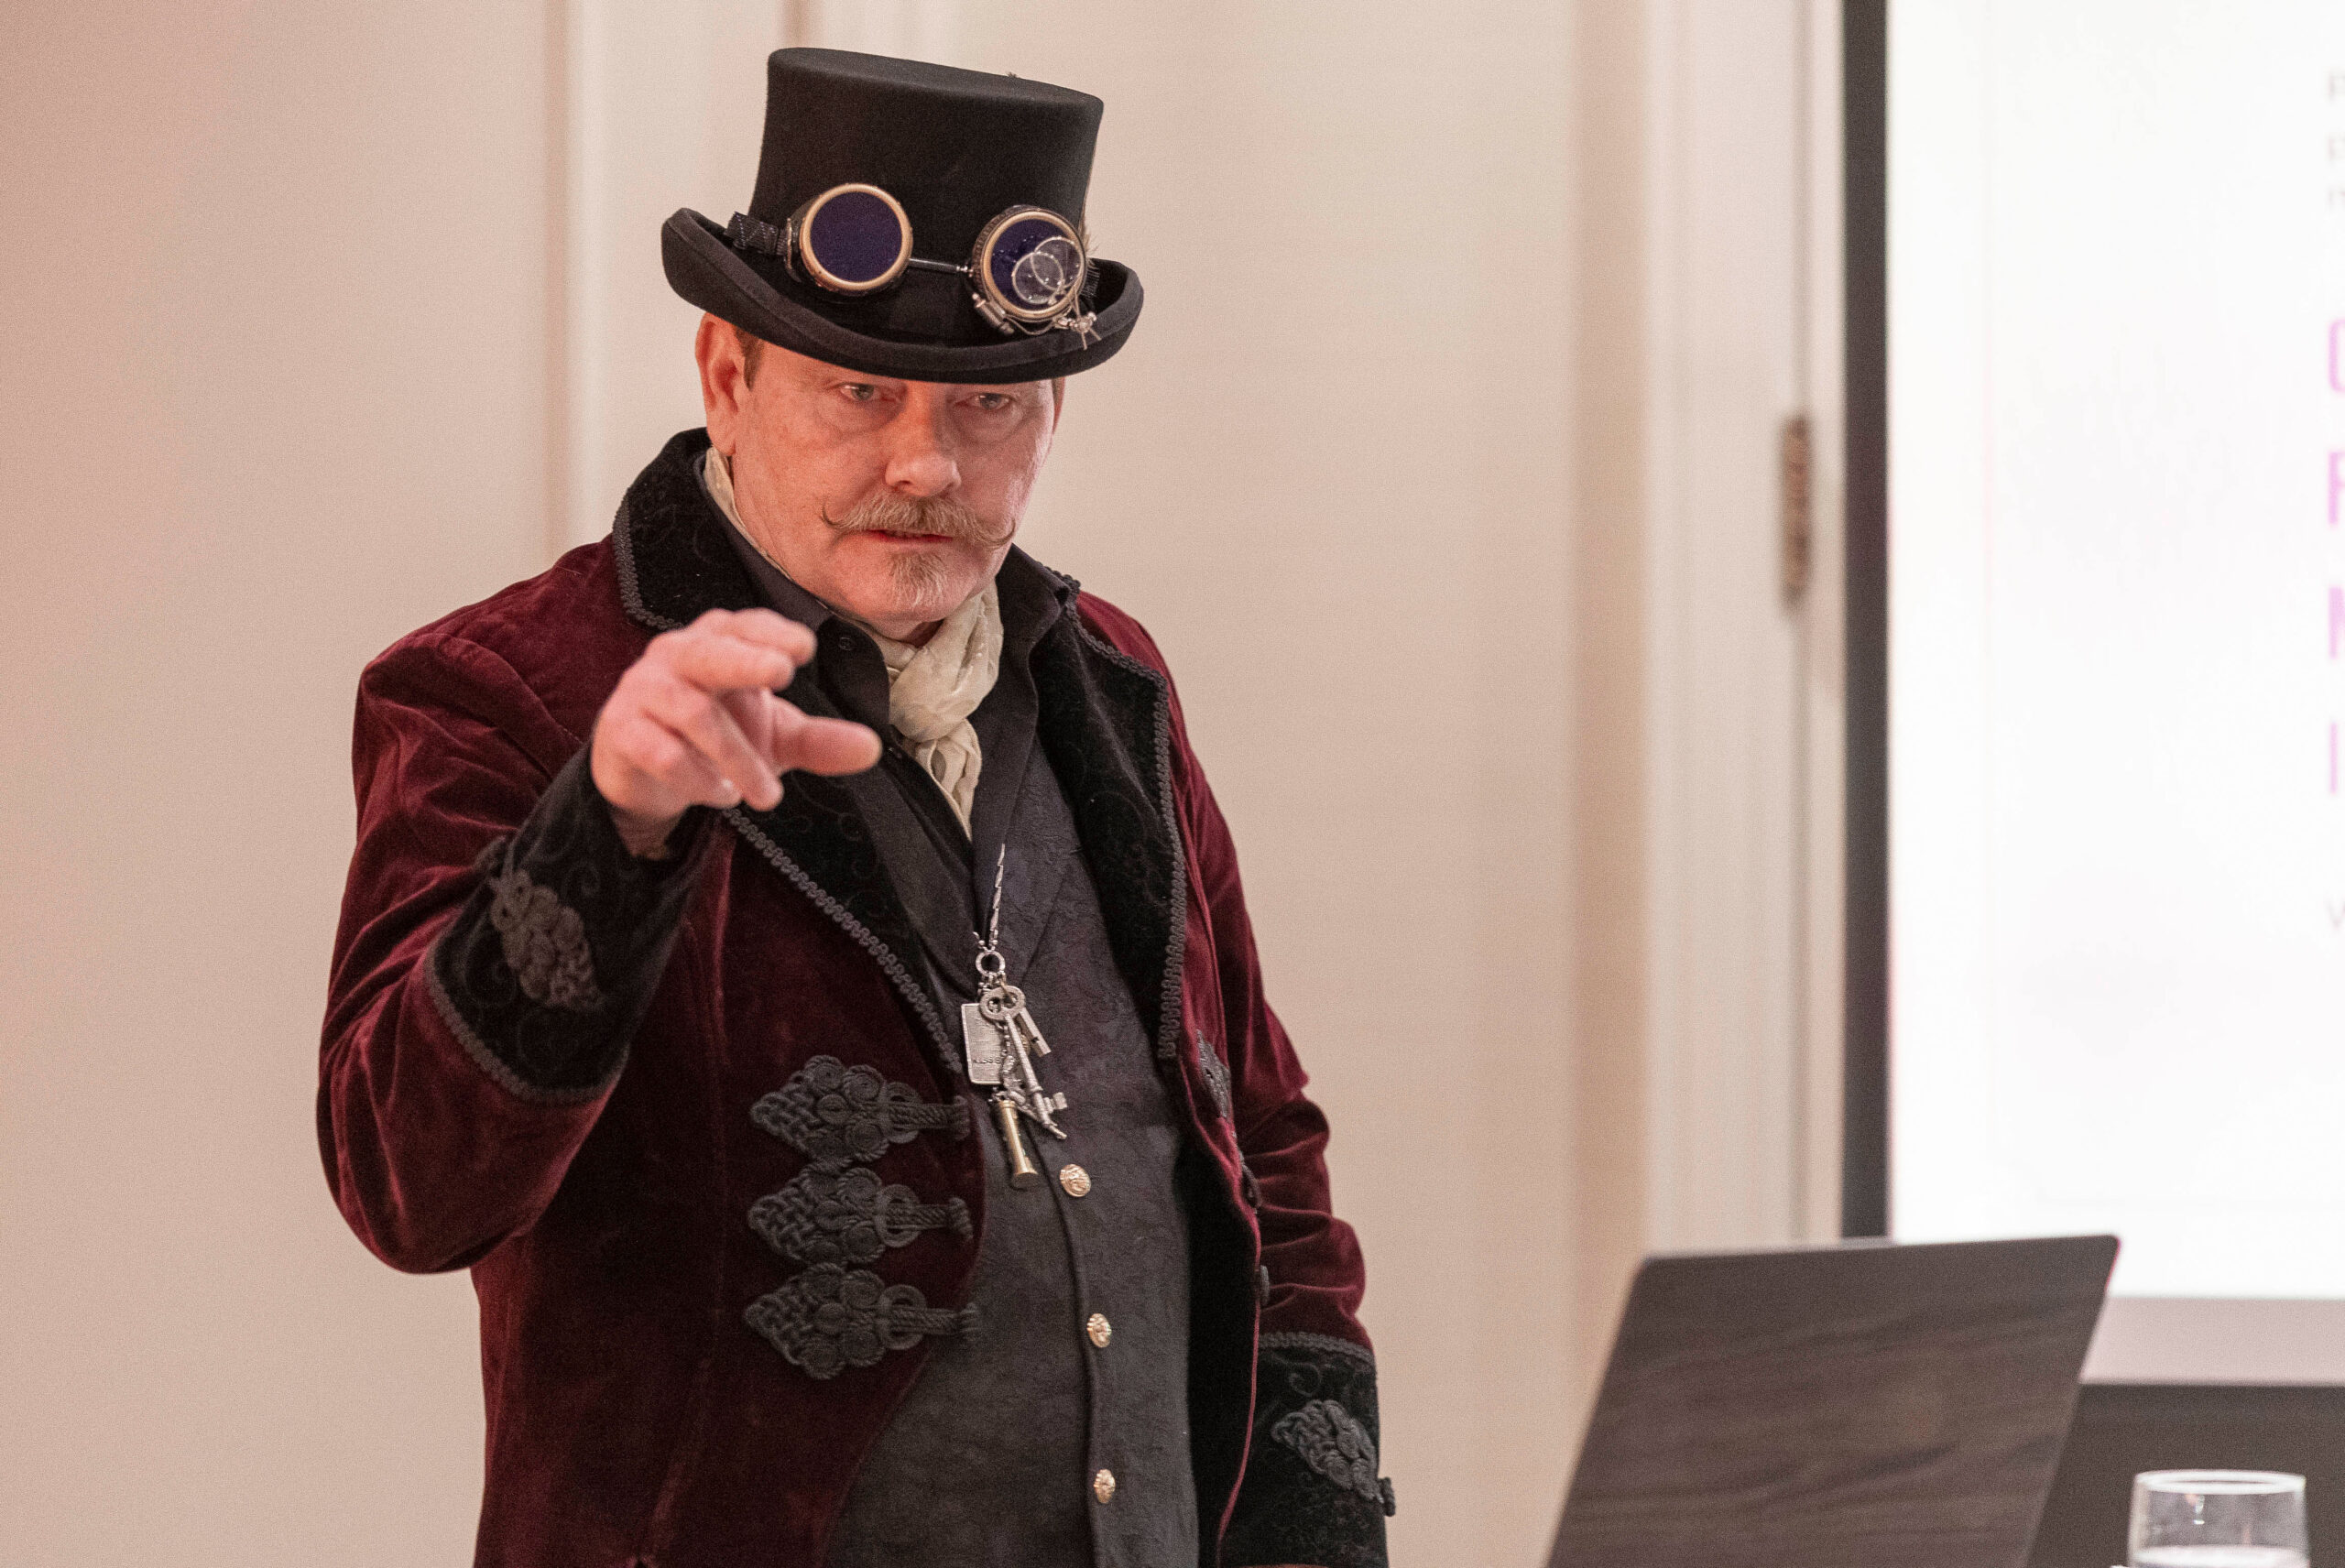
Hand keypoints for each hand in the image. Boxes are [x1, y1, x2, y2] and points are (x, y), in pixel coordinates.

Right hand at [590, 607, 880, 855]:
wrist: (644, 770)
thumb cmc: (715, 735)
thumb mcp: (773, 737)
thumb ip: (818, 740)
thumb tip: (872, 748)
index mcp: (719, 643)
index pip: (745, 626)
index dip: (773, 632)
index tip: (806, 647)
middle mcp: (678, 656)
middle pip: (709, 651)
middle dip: (746, 658)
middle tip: (783, 672)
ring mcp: (644, 690)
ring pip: (691, 711)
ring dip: (736, 756)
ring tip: (769, 794)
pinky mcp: (620, 730)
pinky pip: (658, 749)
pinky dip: (697, 776)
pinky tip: (723, 795)